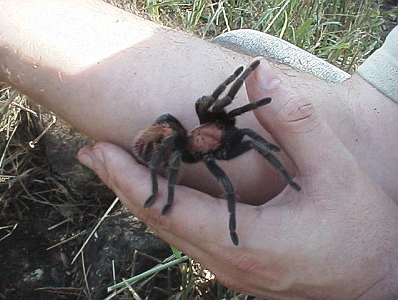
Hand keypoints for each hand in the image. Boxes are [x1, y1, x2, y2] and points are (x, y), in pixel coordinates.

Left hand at [78, 59, 397, 298]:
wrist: (381, 284)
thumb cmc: (364, 233)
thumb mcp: (336, 173)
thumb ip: (295, 124)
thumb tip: (261, 79)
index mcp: (247, 243)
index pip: (169, 209)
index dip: (130, 179)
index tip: (101, 152)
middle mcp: (227, 265)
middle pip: (159, 223)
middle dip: (122, 186)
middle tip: (94, 154)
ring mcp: (229, 272)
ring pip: (171, 233)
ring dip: (140, 198)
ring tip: (116, 169)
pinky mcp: (236, 270)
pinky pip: (188, 238)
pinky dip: (166, 211)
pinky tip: (159, 192)